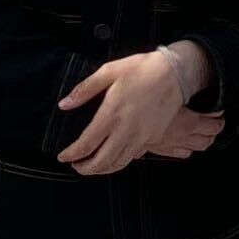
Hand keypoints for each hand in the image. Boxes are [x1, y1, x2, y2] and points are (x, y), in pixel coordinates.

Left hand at [56, 40, 212, 176]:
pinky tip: (113, 157)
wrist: (175, 73)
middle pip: (102, 161)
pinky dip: (119, 162)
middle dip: (86, 169)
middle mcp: (126, 130)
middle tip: (76, 167)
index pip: (86, 144)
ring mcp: (141, 137)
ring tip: (92, 167)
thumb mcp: (109, 71)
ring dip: (102, 170)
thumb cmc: (140, 69)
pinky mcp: (153, 138)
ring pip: (119, 163)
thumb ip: (84, 89)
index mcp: (111, 114)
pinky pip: (133, 156)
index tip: (63, 157)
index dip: (72, 154)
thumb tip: (63, 105)